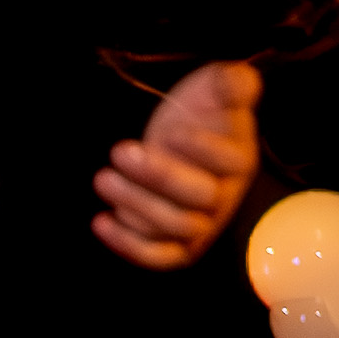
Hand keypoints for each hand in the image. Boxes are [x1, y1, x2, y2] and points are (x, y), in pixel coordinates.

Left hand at [92, 59, 260, 268]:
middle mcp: (223, 197)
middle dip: (158, 176)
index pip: (229, 162)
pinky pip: (159, 257)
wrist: (182, 141)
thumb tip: (234, 80)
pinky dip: (130, 245)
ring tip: (103, 178)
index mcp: (238, 159)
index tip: (173, 133)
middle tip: (120, 151)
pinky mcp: (175, 245)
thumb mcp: (215, 89)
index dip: (203, 150)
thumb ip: (231, 83)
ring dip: (135, 205)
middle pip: (199, 197)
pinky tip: (100, 221)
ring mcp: (200, 225)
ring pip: (175, 227)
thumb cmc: (201, 115)